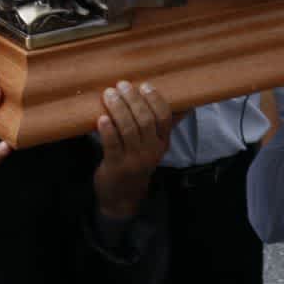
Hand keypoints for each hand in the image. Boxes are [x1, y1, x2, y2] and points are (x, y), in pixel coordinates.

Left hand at [91, 80, 173, 219]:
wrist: (122, 197)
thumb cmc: (136, 164)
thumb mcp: (153, 148)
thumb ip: (160, 128)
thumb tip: (182, 104)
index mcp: (162, 143)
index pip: (164, 118)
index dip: (155, 100)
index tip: (144, 85)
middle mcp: (151, 151)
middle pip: (145, 120)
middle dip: (133, 100)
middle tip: (121, 85)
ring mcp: (134, 160)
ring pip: (128, 129)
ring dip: (118, 109)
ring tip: (109, 95)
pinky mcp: (116, 166)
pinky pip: (112, 144)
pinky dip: (107, 130)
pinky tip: (101, 118)